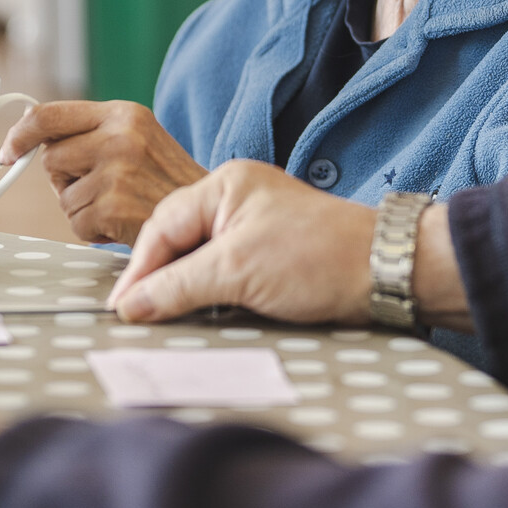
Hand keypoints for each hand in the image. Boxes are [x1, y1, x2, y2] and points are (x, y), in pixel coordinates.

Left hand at [0, 99, 207, 245]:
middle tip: (102, 187)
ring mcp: (116, 170)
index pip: (49, 114)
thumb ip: (90, 134)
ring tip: (119, 205)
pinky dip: (93, 231)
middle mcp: (120, 136)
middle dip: (66, 179)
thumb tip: (30, 140)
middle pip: (50, 158)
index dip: (20, 134)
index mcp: (124, 113)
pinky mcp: (112, 205)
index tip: (8, 152)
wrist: (210, 217)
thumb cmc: (166, 183)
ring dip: (82, 208)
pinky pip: (75, 223)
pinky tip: (122, 223)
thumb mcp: (136, 140)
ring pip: (62, 196)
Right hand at [109, 160, 380, 323]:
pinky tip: (199, 316)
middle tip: (136, 320)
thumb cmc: (319, 258)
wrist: (385, 273)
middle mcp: (236, 199)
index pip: (163, 225)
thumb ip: (178, 285)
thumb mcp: (238, 271)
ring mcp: (254, 226)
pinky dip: (207, 295)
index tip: (122, 309)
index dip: (139, 270)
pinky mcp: (269, 256)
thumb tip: (130, 305)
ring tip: (162, 322)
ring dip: (181, 290)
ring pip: (198, 259)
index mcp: (225, 185)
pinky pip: (222, 273)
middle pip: (177, 240)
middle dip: (157, 279)